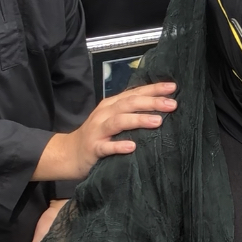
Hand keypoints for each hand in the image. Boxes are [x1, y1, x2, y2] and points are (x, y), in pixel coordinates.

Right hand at [38, 83, 176, 181]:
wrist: (68, 154)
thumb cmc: (97, 136)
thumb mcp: (113, 119)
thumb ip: (131, 112)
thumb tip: (161, 107)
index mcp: (111, 105)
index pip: (134, 93)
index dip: (153, 89)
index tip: (173, 87)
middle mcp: (104, 114)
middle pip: (128, 104)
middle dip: (151, 103)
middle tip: (172, 104)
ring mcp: (97, 131)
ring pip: (118, 122)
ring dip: (138, 120)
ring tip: (157, 121)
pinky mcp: (93, 148)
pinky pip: (106, 147)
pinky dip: (119, 146)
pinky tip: (132, 146)